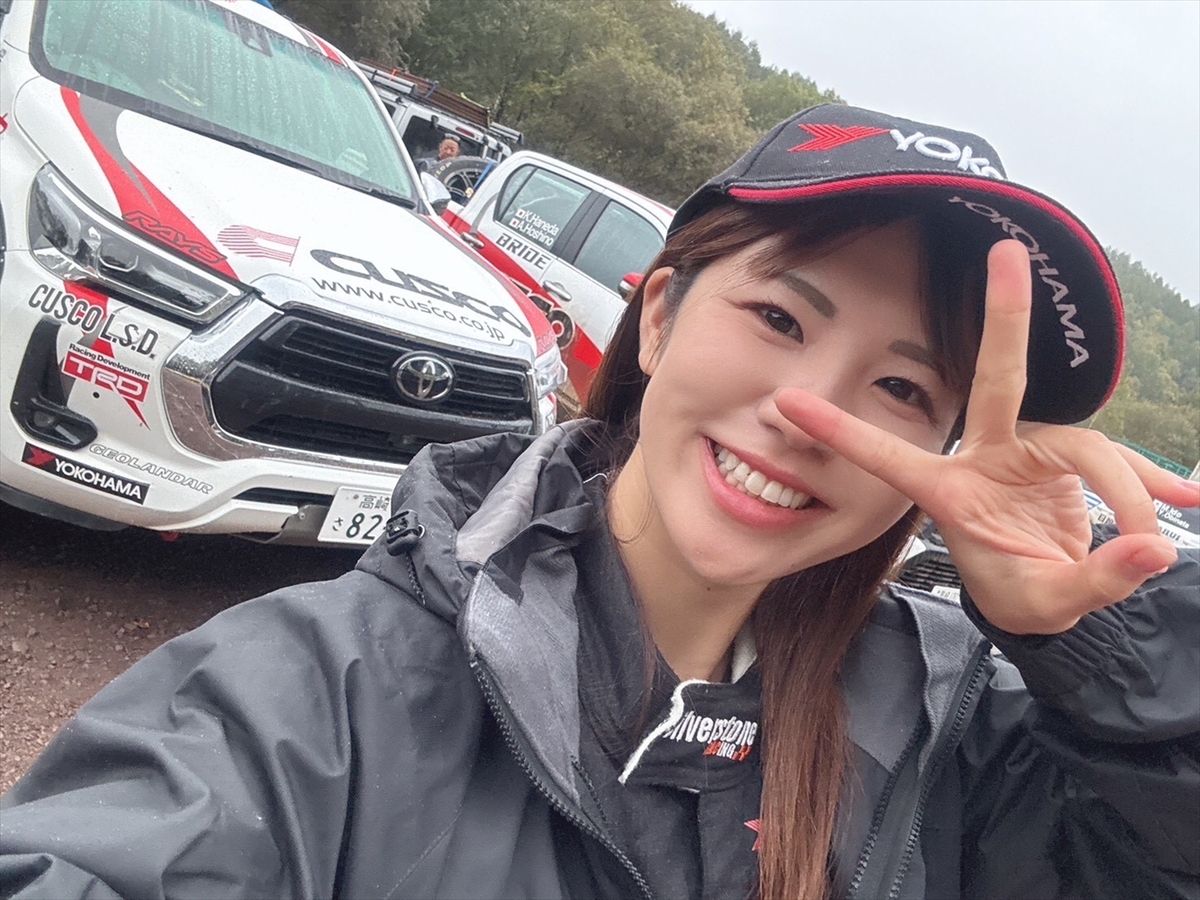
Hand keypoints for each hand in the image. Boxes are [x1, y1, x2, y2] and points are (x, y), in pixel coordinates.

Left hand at [775, 240, 1199, 634]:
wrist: (1046, 601)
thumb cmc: (1020, 597)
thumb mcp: (1046, 602)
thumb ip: (1098, 577)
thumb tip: (1156, 545)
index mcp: (951, 494)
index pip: (891, 455)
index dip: (843, 430)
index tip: (786, 402)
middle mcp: (989, 459)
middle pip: (1000, 381)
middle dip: (1004, 319)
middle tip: (1008, 255)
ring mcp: (1033, 454)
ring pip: (1087, 446)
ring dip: (1128, 491)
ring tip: (1155, 540)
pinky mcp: (1074, 462)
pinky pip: (1123, 464)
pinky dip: (1154, 484)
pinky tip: (1191, 500)